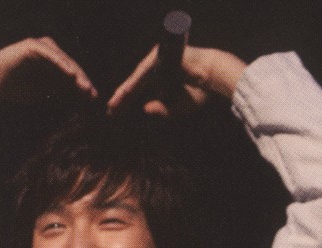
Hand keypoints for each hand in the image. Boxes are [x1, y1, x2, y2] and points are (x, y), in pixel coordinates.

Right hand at [0, 38, 96, 119]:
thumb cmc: (17, 88)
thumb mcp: (44, 91)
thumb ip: (59, 90)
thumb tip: (77, 95)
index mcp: (52, 63)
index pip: (71, 74)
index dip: (82, 85)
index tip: (92, 98)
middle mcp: (49, 52)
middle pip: (70, 66)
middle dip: (82, 80)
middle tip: (92, 93)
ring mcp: (41, 48)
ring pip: (63, 60)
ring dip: (75, 73)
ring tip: (84, 86)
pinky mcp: (33, 46)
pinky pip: (51, 55)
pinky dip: (61, 64)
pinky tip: (70, 74)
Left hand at [107, 46, 246, 115]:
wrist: (212, 76)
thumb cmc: (199, 91)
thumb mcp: (178, 108)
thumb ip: (162, 111)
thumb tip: (145, 110)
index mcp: (160, 81)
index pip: (140, 93)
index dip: (129, 104)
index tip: (117, 115)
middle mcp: (155, 70)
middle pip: (134, 86)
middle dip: (122, 100)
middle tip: (109, 112)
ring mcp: (156, 62)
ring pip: (135, 80)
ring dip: (123, 94)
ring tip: (113, 106)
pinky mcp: (158, 57)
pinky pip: (142, 73)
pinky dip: (133, 84)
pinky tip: (123, 94)